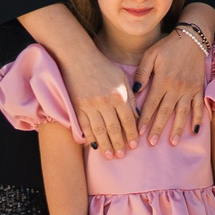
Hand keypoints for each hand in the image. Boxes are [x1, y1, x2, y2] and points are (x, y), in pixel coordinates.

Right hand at [57, 41, 139, 157]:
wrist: (78, 58)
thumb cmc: (103, 67)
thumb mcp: (122, 78)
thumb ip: (130, 97)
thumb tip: (137, 117)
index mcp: (119, 95)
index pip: (128, 120)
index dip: (132, 134)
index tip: (134, 146)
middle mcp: (105, 102)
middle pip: (114, 129)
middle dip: (119, 144)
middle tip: (122, 156)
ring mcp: (90, 106)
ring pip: (99, 131)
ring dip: (105, 145)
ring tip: (109, 156)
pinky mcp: (77, 106)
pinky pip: (84, 126)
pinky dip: (89, 137)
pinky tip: (93, 146)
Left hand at [134, 26, 208, 143]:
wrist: (191, 39)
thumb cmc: (167, 46)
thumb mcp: (150, 56)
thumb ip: (142, 74)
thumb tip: (135, 91)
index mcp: (162, 81)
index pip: (151, 105)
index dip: (144, 120)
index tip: (138, 133)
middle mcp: (176, 88)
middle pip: (165, 112)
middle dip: (158, 129)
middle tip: (152, 143)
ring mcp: (189, 89)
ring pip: (182, 113)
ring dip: (178, 128)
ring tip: (173, 142)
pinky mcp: (199, 88)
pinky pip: (199, 106)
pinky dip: (198, 119)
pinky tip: (195, 130)